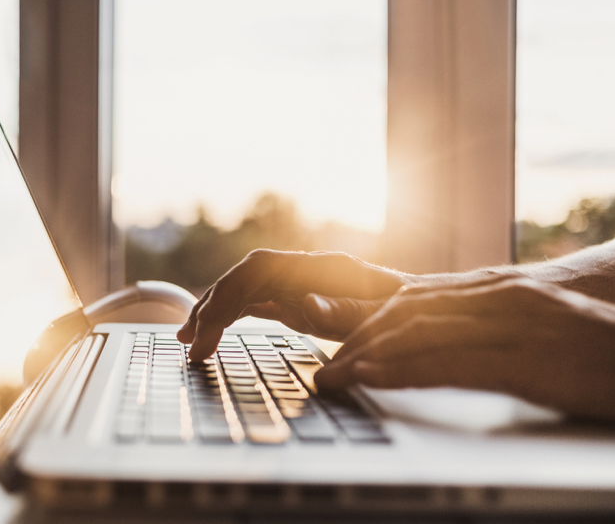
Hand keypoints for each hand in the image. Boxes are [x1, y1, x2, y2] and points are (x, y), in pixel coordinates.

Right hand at [177, 249, 410, 360]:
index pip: (259, 269)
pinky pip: (255, 302)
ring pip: (244, 288)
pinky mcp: (298, 298)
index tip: (207, 331)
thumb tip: (303, 304)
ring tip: (187, 340)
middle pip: (244, 277)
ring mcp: (300, 283)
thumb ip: (346, 311)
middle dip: (212, 308)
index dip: (227, 295)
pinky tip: (212, 333)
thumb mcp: (385, 318)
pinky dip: (230, 317)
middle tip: (191, 346)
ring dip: (214, 311)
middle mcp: (306, 269)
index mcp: (324, 268)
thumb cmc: (410, 317)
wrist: (427, 312)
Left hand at [315, 275, 614, 422]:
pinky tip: (373, 378)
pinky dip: (402, 369)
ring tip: (334, 377)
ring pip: (417, 331)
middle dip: (358, 339)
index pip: (415, 299)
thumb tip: (445, 347)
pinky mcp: (523, 358)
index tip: (342, 347)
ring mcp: (509, 323)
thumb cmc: (596, 348)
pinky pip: (449, 361)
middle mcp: (495, 296)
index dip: (370, 322)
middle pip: (406, 311)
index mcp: (496, 288)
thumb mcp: (533, 325)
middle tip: (328, 367)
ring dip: (366, 355)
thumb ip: (488, 326)